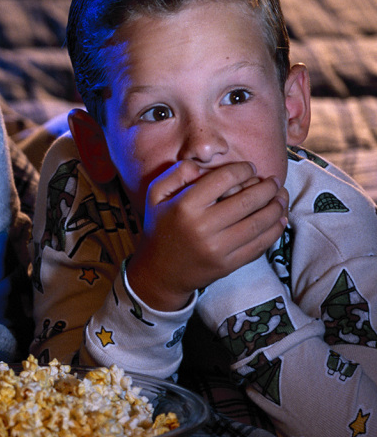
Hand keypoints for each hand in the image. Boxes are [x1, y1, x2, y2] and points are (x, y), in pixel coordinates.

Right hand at [126, 160, 287, 311]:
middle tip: (273, 181)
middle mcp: (202, 227)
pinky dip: (275, 230)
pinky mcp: (228, 264)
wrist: (159, 272)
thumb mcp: (155, 195)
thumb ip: (176, 173)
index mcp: (185, 206)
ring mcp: (217, 248)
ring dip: (277, 206)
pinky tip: (279, 219)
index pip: (225, 178)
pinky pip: (260, 244)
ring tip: (281, 197)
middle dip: (267, 187)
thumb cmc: (160, 228)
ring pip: (259, 222)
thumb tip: (202, 165)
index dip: (244, 169)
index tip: (250, 168)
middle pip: (248, 200)